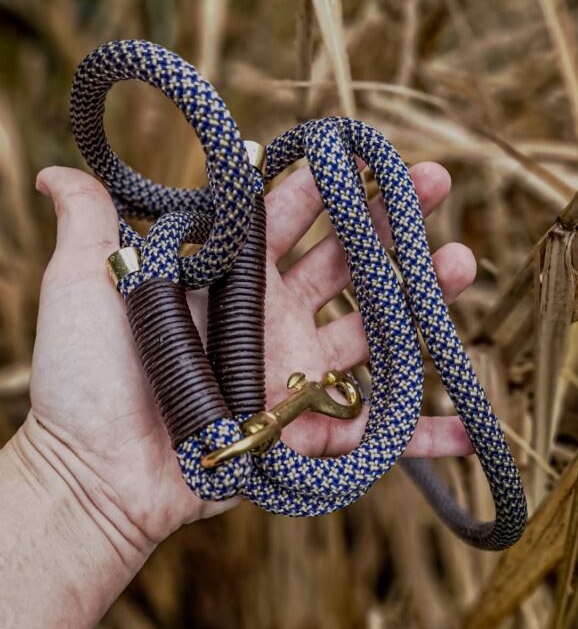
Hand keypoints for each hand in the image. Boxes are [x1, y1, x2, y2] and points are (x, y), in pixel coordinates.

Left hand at [28, 161, 474, 546]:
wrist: (90, 476)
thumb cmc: (82, 378)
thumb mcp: (82, 287)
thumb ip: (87, 224)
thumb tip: (55, 171)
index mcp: (225, 279)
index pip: (286, 215)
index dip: (327, 182)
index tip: (367, 152)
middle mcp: (266, 319)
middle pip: (343, 262)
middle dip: (391, 223)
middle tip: (438, 186)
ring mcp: (289, 377)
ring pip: (370, 334)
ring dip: (422, 304)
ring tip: (465, 268)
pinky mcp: (299, 437)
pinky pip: (369, 436)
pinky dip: (421, 436)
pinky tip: (471, 427)